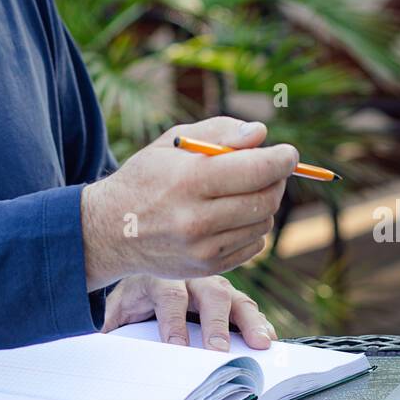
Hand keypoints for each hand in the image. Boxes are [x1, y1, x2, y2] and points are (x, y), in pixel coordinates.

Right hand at [80, 116, 296, 287]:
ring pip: (263, 222)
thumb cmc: (146, 177)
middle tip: (268, 169)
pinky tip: (230, 215)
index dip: (282, 159)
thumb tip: (260, 134)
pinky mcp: (208, 267)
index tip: (288, 152)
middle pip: (266, 198)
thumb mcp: (173, 142)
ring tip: (240, 191)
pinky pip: (254, 245)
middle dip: (276, 179)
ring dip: (263, 203)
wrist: (111, 230)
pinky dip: (252, 227)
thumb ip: (220, 132)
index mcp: (189, 180)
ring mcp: (204, 248)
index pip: (256, 170)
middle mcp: (197, 218)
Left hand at [101, 273, 277, 350]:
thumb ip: (111, 321)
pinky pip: (247, 307)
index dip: (172, 321)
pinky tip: (268, 338)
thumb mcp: (117, 307)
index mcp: (160, 277)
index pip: (168, 295)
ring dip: (249, 321)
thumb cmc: (135, 296)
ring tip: (260, 343)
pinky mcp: (229, 297)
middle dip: (214, 323)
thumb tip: (97, 337)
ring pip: (234, 298)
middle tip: (218, 349)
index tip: (176, 346)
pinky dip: (260, 322)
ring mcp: (213, 285)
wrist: (146, 274)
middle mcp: (191, 276)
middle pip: (208, 293)